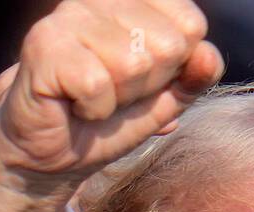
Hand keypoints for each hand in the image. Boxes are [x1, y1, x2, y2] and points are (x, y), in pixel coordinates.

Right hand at [0, 0, 222, 211]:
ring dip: (118, 98)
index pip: (190, 24)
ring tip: (93, 101)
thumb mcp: (162, 101)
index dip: (174, 68)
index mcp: (133, 0)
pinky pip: (98, 84)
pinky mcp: (44, 45)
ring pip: (135, 62)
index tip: (141, 82)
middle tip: (113, 95)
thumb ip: (193, 77)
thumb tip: (208, 55)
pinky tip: (75, 107)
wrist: (48, 154)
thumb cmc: (104, 119)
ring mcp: (70, 15)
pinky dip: (93, 109)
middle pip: (167, 44)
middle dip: (147, 85)